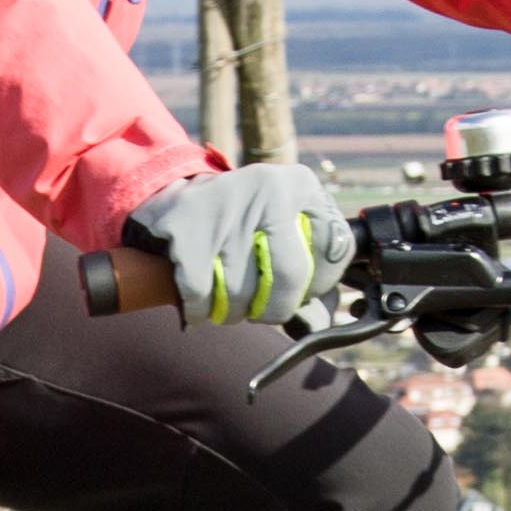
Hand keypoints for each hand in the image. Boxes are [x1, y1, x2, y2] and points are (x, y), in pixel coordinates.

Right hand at [131, 158, 340, 325]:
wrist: (174, 198)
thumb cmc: (243, 228)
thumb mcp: (284, 231)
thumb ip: (312, 274)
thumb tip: (321, 323)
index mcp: (301, 186)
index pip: (336, 251)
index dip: (318, 285)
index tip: (298, 290)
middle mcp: (269, 187)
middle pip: (290, 276)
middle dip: (274, 308)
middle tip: (259, 308)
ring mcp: (226, 202)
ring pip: (241, 292)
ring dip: (231, 312)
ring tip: (224, 296)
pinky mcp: (186, 224)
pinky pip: (201, 294)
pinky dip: (200, 310)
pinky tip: (199, 300)